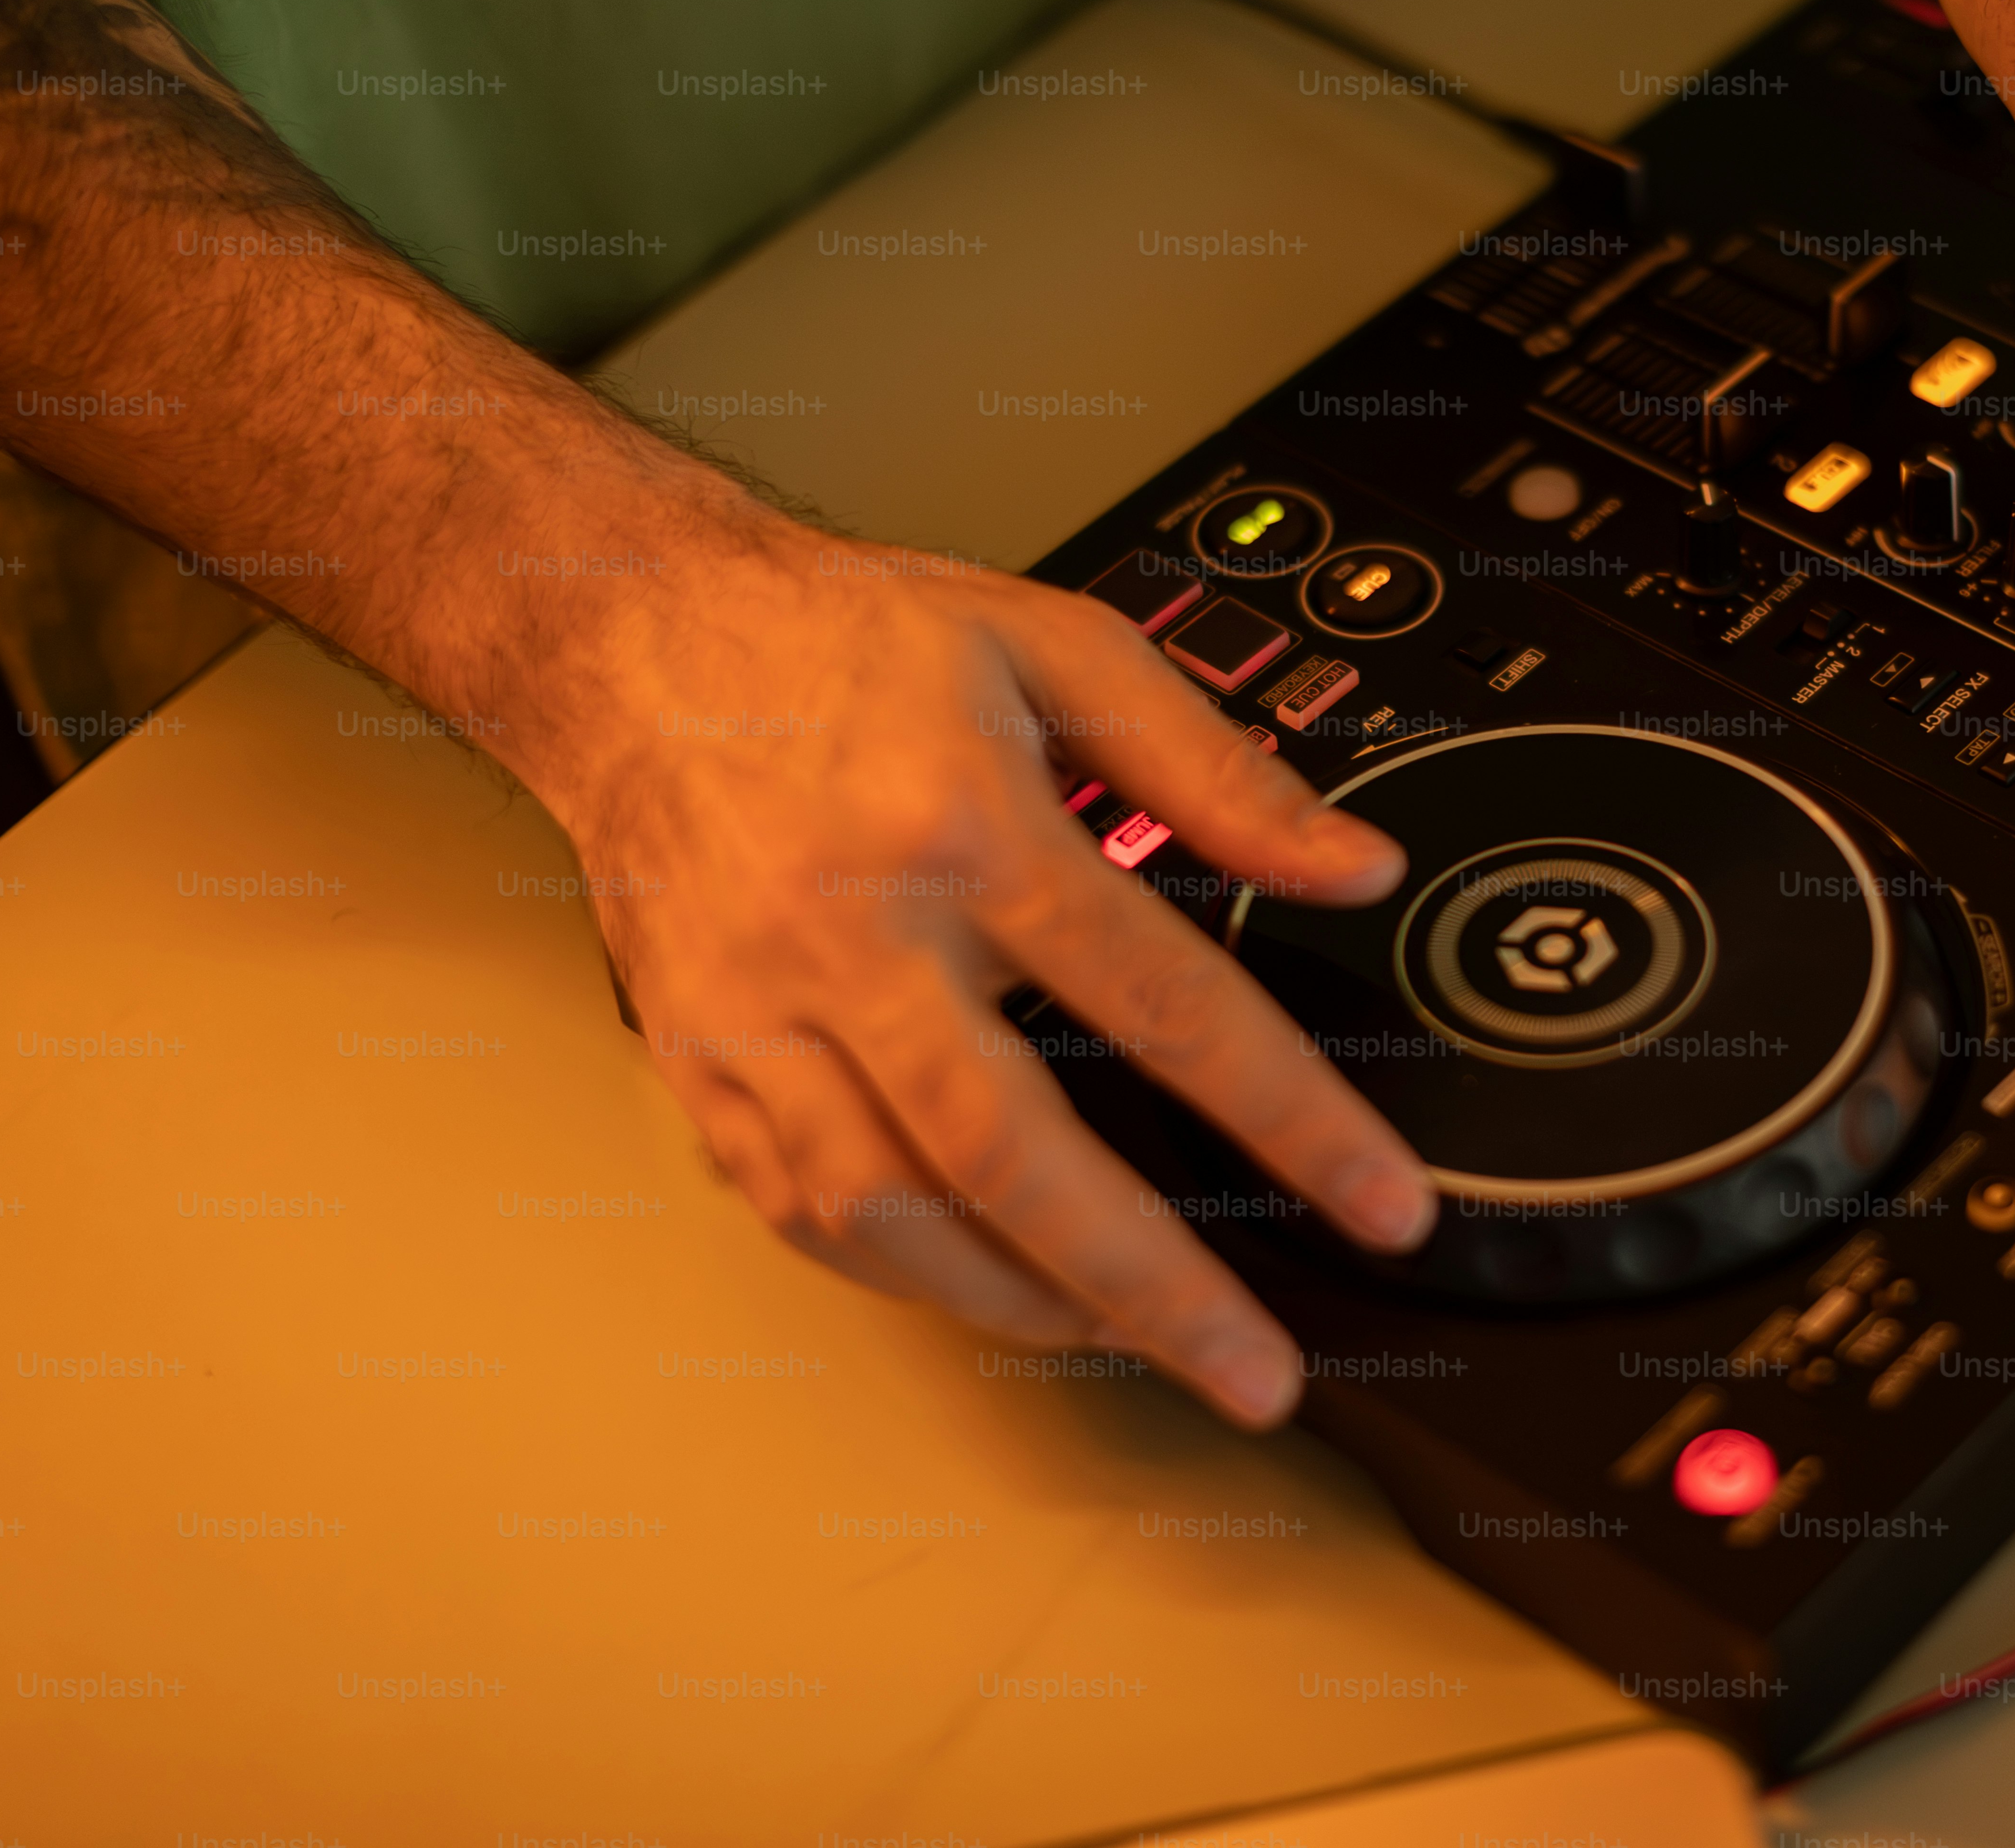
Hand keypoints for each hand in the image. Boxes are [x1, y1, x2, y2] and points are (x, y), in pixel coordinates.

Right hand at [517, 505, 1437, 1427]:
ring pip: (891, 1215)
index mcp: (966, 826)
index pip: (1162, 1001)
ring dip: (1022, 1303)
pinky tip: (987, 1285)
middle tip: (1257, 1375)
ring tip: (1133, 1336)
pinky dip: (905, 1273)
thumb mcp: (1059, 649)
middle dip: (1152, 1286)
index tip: (1379, 1203)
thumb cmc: (846, 642)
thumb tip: (1351, 865)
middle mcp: (854, 935)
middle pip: (1015, 1157)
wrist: (635, 640)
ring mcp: (759, 1011)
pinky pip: (802, 1209)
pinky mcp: (697, 1059)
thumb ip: (1217, 768)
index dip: (1288, 1119)